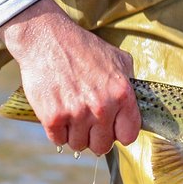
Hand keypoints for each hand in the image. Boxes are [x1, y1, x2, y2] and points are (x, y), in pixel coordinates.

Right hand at [0, 0, 140, 154]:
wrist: (46, 37)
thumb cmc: (83, 47)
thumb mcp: (118, 59)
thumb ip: (130, 83)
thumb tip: (136, 102)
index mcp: (122, 95)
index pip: (128, 135)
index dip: (119, 133)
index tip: (112, 128)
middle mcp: (102, 107)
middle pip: (102, 145)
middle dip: (96, 137)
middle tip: (88, 123)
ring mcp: (77, 114)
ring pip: (79, 145)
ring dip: (75, 134)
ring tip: (72, 116)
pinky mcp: (53, 117)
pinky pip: (58, 140)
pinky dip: (57, 132)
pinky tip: (58, 116)